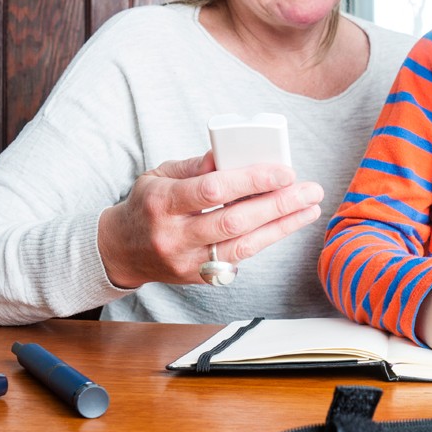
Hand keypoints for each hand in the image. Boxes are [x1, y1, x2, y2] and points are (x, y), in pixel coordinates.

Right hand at [97, 149, 323, 287]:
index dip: (252, 180)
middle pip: (235, 222)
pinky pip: (239, 259)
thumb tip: (232, 152)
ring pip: (243, 246)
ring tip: (310, 209)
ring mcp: (188, 262)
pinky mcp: (200, 278)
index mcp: (163, 203)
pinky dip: (265, 240)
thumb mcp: (160, 175)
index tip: (284, 171)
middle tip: (310, 191)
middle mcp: (175, 236)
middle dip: (278, 205)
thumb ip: (197, 166)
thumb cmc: (147, 205)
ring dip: (282, 226)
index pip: (213, 191)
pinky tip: (287, 225)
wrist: (121, 251)